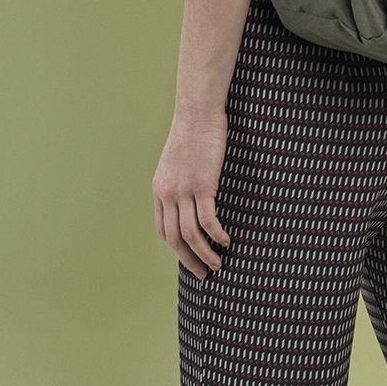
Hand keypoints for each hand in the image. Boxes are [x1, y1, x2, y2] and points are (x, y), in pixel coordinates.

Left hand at [152, 109, 231, 279]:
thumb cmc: (193, 132)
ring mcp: (184, 190)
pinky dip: (217, 235)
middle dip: (189, 260)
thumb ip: (179, 181)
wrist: (198, 111)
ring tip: (219, 264)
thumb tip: (191, 198)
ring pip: (191, 234)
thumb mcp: (177, 160)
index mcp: (159, 189)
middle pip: (175, 239)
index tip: (190, 258)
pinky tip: (226, 240)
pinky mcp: (202, 184)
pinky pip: (208, 220)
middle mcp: (168, 193)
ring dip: (205, 254)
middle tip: (204, 274)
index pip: (163, 230)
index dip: (176, 248)